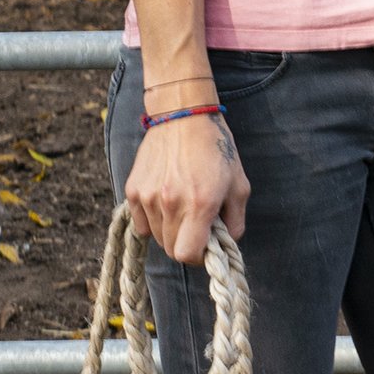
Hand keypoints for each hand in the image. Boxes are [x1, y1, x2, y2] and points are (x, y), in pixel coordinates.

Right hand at [128, 112, 249, 267]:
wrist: (183, 117)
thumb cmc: (216, 150)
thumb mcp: (240, 186)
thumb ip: (236, 222)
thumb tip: (225, 244)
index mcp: (200, 204)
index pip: (187, 255)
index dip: (198, 256)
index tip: (205, 245)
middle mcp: (171, 203)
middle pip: (171, 249)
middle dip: (186, 243)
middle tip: (196, 225)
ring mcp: (148, 197)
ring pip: (156, 237)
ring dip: (170, 231)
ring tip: (182, 207)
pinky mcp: (133, 190)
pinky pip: (141, 223)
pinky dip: (153, 221)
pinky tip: (166, 202)